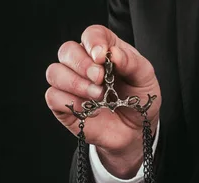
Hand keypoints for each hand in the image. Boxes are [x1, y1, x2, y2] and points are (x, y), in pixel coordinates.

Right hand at [45, 25, 161, 178]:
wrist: (133, 132)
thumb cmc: (138, 101)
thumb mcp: (145, 79)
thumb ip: (132, 63)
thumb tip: (113, 53)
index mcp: (104, 50)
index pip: (91, 34)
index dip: (93, 42)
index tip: (101, 57)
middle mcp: (83, 63)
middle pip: (67, 50)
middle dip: (82, 64)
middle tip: (100, 79)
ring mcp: (70, 83)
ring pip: (54, 72)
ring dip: (75, 83)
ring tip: (97, 96)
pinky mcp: (63, 104)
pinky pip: (53, 96)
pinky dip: (70, 101)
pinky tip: (89, 109)